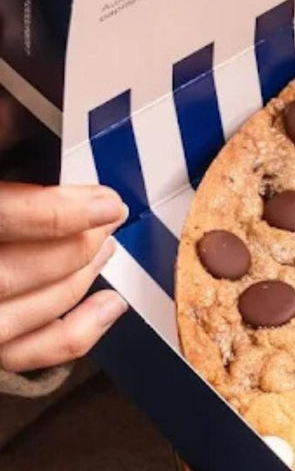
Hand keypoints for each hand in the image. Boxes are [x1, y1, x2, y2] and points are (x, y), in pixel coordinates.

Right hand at [0, 182, 127, 373]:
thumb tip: (21, 116)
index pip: (5, 218)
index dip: (61, 211)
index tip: (104, 200)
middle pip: (21, 270)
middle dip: (76, 242)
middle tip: (107, 216)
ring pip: (31, 311)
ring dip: (81, 276)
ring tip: (104, 246)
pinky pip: (31, 353)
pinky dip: (79, 332)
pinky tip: (109, 303)